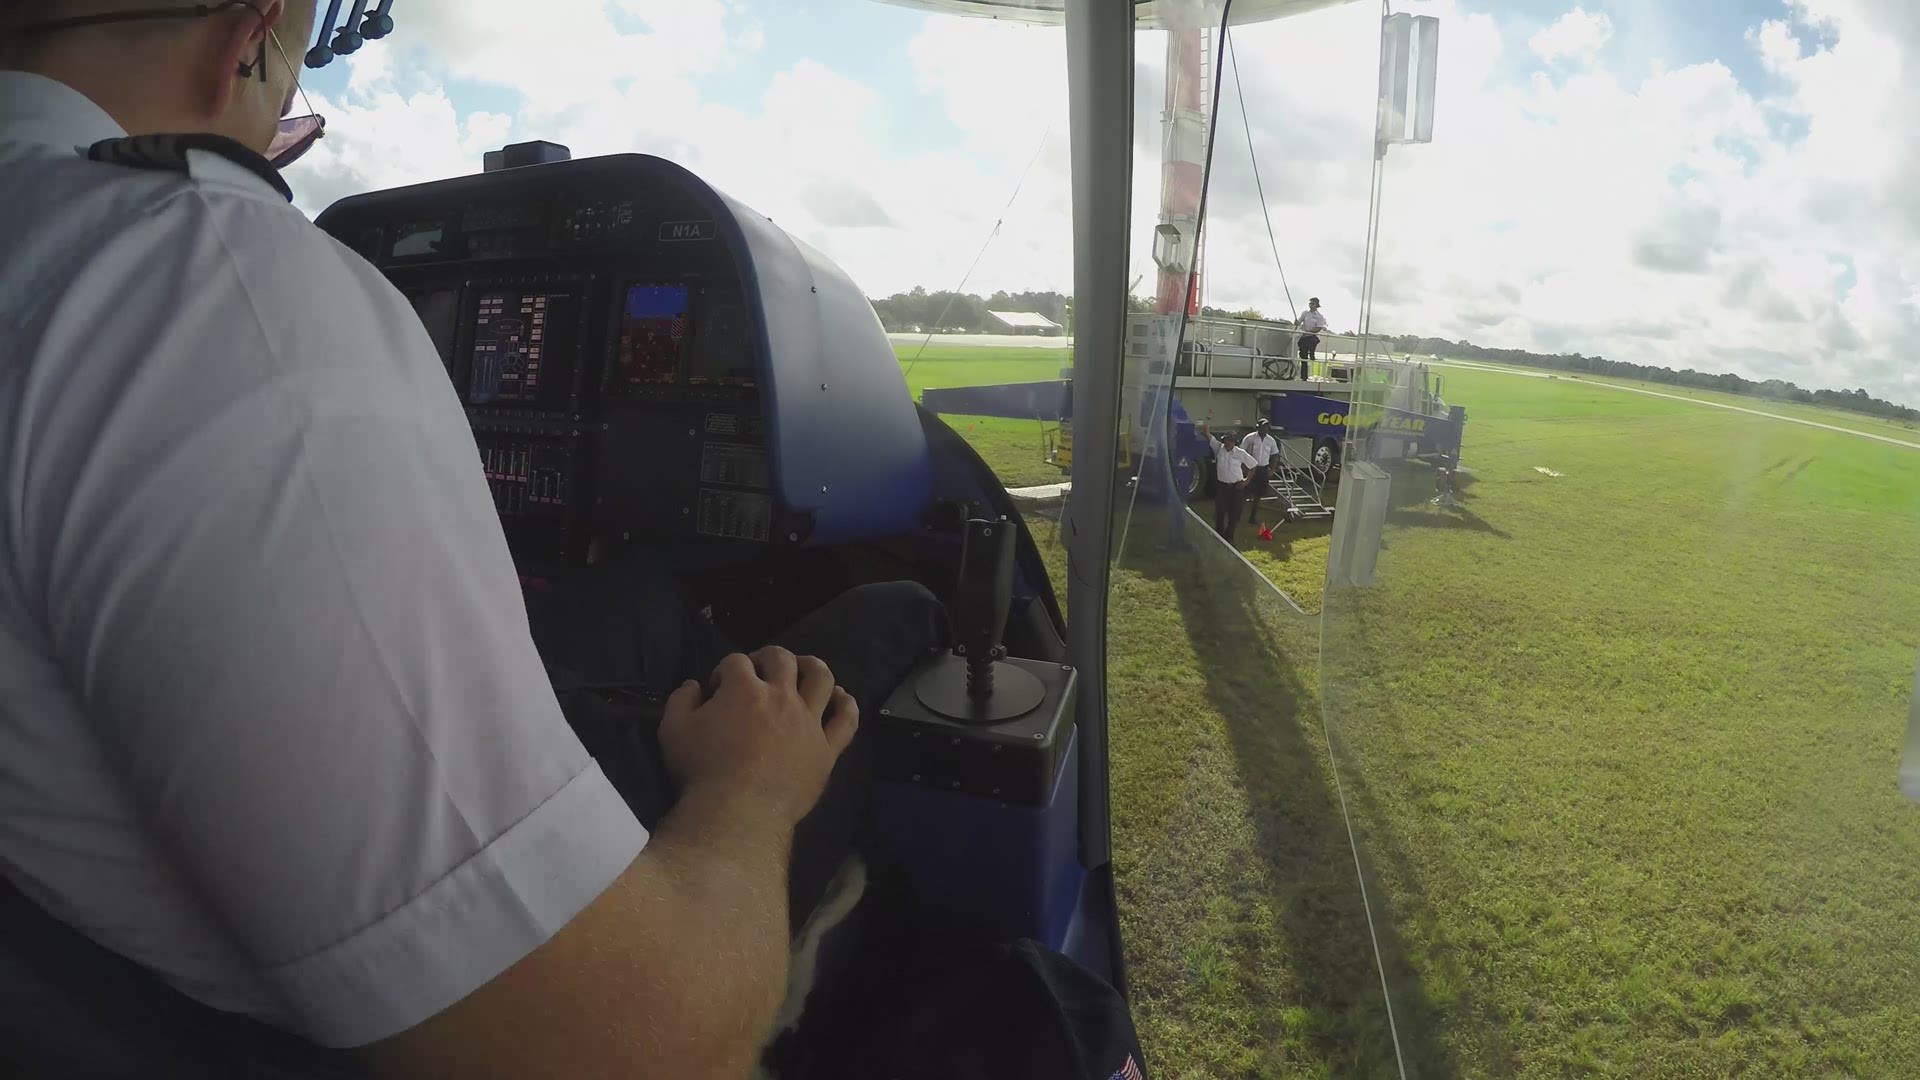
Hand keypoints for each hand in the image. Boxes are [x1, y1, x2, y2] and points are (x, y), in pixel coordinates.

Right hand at [658, 648, 858, 827]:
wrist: (738, 814)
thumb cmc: (702, 772)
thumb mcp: (673, 731)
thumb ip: (680, 701)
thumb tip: (693, 685)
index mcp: (743, 689)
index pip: (736, 661)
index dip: (724, 670)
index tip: (716, 688)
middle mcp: (781, 696)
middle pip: (781, 659)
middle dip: (766, 658)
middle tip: (757, 671)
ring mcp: (808, 721)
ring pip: (821, 679)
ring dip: (811, 666)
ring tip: (803, 669)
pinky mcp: (826, 748)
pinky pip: (846, 719)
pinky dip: (846, 704)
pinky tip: (841, 698)